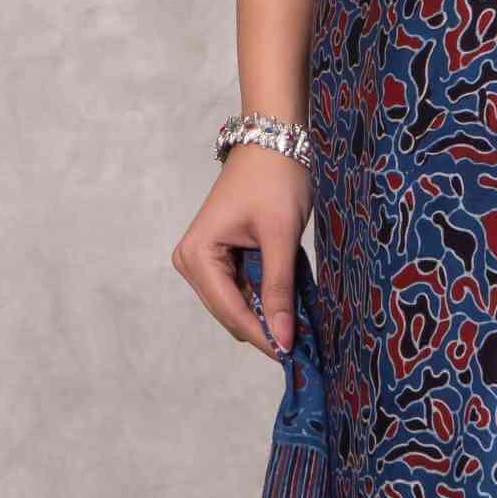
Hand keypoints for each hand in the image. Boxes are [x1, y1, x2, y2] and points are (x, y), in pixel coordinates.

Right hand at [173, 146, 311, 355]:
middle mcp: (191, 262)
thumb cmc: (276, 179)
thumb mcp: (280, 236)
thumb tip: (283, 339)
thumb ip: (280, 289)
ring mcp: (202, 260)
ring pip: (237, 305)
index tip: (295, 357)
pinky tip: (290, 302)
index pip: (231, 312)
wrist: (273, 140)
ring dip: (268, 313)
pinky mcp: (218, 257)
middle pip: (231, 313)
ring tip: (302, 322)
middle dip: (266, 327)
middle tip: (305, 344)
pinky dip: (265, 297)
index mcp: (197, 256)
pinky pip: (241, 290)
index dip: (264, 336)